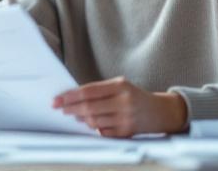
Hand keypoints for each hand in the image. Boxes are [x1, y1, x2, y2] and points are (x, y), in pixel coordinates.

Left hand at [53, 76, 187, 136]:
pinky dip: (94, 128)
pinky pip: (103, 131)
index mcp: (120, 86)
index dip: (71, 96)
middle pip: (89, 107)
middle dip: (71, 108)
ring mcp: (126, 118)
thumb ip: (99, 91)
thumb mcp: (120, 86)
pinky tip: (90, 123)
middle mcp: (124, 101)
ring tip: (75, 115)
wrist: (159, 112)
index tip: (58, 99)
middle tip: (60, 109)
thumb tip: (73, 98)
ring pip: (94, 121)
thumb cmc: (134, 96)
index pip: (89, 91)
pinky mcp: (127, 132)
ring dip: (81, 119)